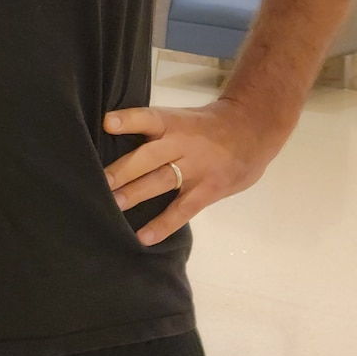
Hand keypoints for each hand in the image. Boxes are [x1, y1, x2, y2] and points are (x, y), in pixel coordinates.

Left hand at [102, 98, 286, 245]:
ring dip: (136, 194)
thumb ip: (158, 131)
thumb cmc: (210, 126)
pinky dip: (163, 225)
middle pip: (150, 157)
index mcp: (175, 123)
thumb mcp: (185, 119)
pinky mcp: (207, 191)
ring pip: (162, 181)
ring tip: (114, 205)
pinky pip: (182, 210)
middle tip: (102, 182)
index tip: (107, 123)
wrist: (254, 129)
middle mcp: (183, 144)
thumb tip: (115, 144)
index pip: (149, 118)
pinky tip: (144, 237)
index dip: (129, 120)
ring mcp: (196, 169)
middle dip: (124, 170)